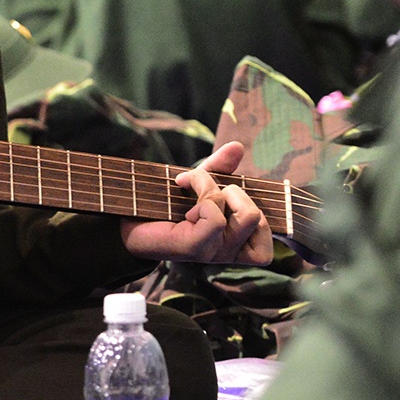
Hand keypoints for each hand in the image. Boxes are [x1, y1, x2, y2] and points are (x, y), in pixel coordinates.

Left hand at [121, 140, 272, 265]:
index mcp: (235, 242)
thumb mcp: (199, 183)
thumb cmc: (165, 205)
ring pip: (246, 215)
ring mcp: (214, 253)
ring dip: (217, 192)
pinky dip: (203, 198)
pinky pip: (216, 216)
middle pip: (258, 216)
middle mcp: (229, 252)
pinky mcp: (196, 248)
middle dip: (233, 191)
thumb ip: (220, 167)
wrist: (128, 221)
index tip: (224, 195)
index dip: (254, 204)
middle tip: (203, 191)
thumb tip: (237, 146)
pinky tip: (185, 209)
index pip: (271, 231)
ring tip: (194, 198)